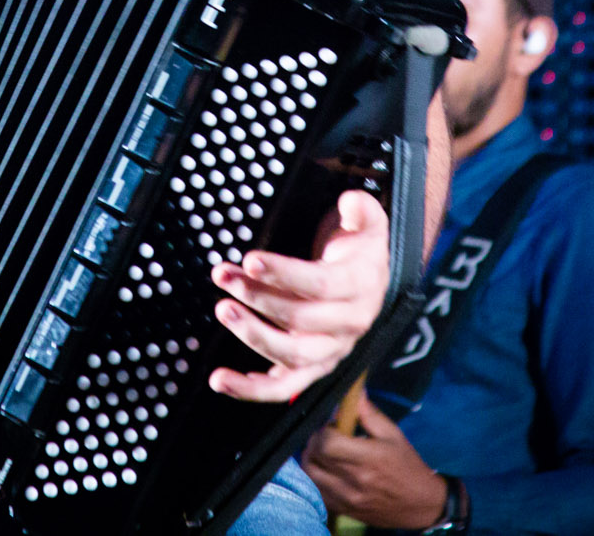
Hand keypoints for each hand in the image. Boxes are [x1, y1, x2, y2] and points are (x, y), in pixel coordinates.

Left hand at [207, 190, 390, 401]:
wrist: (370, 282)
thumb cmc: (359, 250)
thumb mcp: (367, 222)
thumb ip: (363, 209)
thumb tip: (351, 202)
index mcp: (360, 287)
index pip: (320, 285)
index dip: (284, 274)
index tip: (250, 260)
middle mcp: (348, 325)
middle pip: (299, 318)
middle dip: (257, 296)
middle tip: (225, 276)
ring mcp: (331, 351)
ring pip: (291, 356)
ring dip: (252, 336)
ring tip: (223, 310)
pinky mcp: (314, 368)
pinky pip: (284, 388)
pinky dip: (253, 390)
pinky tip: (223, 380)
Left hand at [301, 396, 446, 526]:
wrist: (420, 504)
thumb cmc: (407, 466)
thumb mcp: (393, 435)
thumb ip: (369, 414)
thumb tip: (353, 392)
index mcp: (368, 459)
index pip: (327, 443)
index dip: (323, 429)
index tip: (332, 425)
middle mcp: (354, 481)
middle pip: (313, 456)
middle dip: (315, 440)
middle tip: (326, 435)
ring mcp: (346, 499)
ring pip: (309, 474)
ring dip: (311, 458)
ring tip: (324, 452)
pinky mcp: (342, 510)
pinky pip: (315, 491)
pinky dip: (315, 477)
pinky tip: (327, 470)